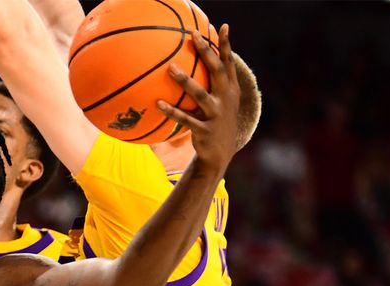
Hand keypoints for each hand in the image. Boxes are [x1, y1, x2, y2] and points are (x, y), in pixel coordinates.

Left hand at [157, 24, 239, 169]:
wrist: (220, 154)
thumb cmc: (215, 121)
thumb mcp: (221, 102)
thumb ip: (213, 83)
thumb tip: (195, 61)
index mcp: (230, 90)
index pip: (229, 63)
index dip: (226, 45)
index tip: (222, 26)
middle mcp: (226, 99)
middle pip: (217, 72)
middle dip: (206, 53)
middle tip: (192, 37)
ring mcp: (216, 115)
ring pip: (199, 94)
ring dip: (184, 81)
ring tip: (170, 68)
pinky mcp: (204, 130)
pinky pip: (185, 119)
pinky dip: (171, 111)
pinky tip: (158, 103)